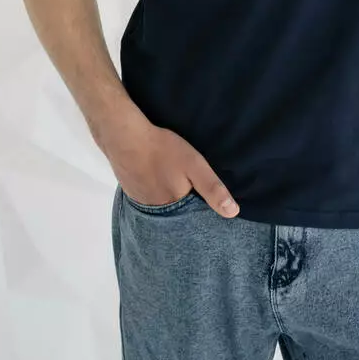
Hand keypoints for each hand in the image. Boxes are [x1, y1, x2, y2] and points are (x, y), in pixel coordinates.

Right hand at [107, 118, 239, 217]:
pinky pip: (150, 200)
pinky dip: (156, 194)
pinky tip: (159, 181)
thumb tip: (233, 213)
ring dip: (171, 202)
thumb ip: (212, 188)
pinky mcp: (133, 194)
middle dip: (187, 209)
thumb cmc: (163, 150)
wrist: (125, 138)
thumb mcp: (194, 165)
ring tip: (177, 188)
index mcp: (175, 209)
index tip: (210, 212)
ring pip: (163, 208)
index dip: (202, 215)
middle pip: (177, 216)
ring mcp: (142, 204)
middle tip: (192, 194)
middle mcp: (157, 214)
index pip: (193, 222)